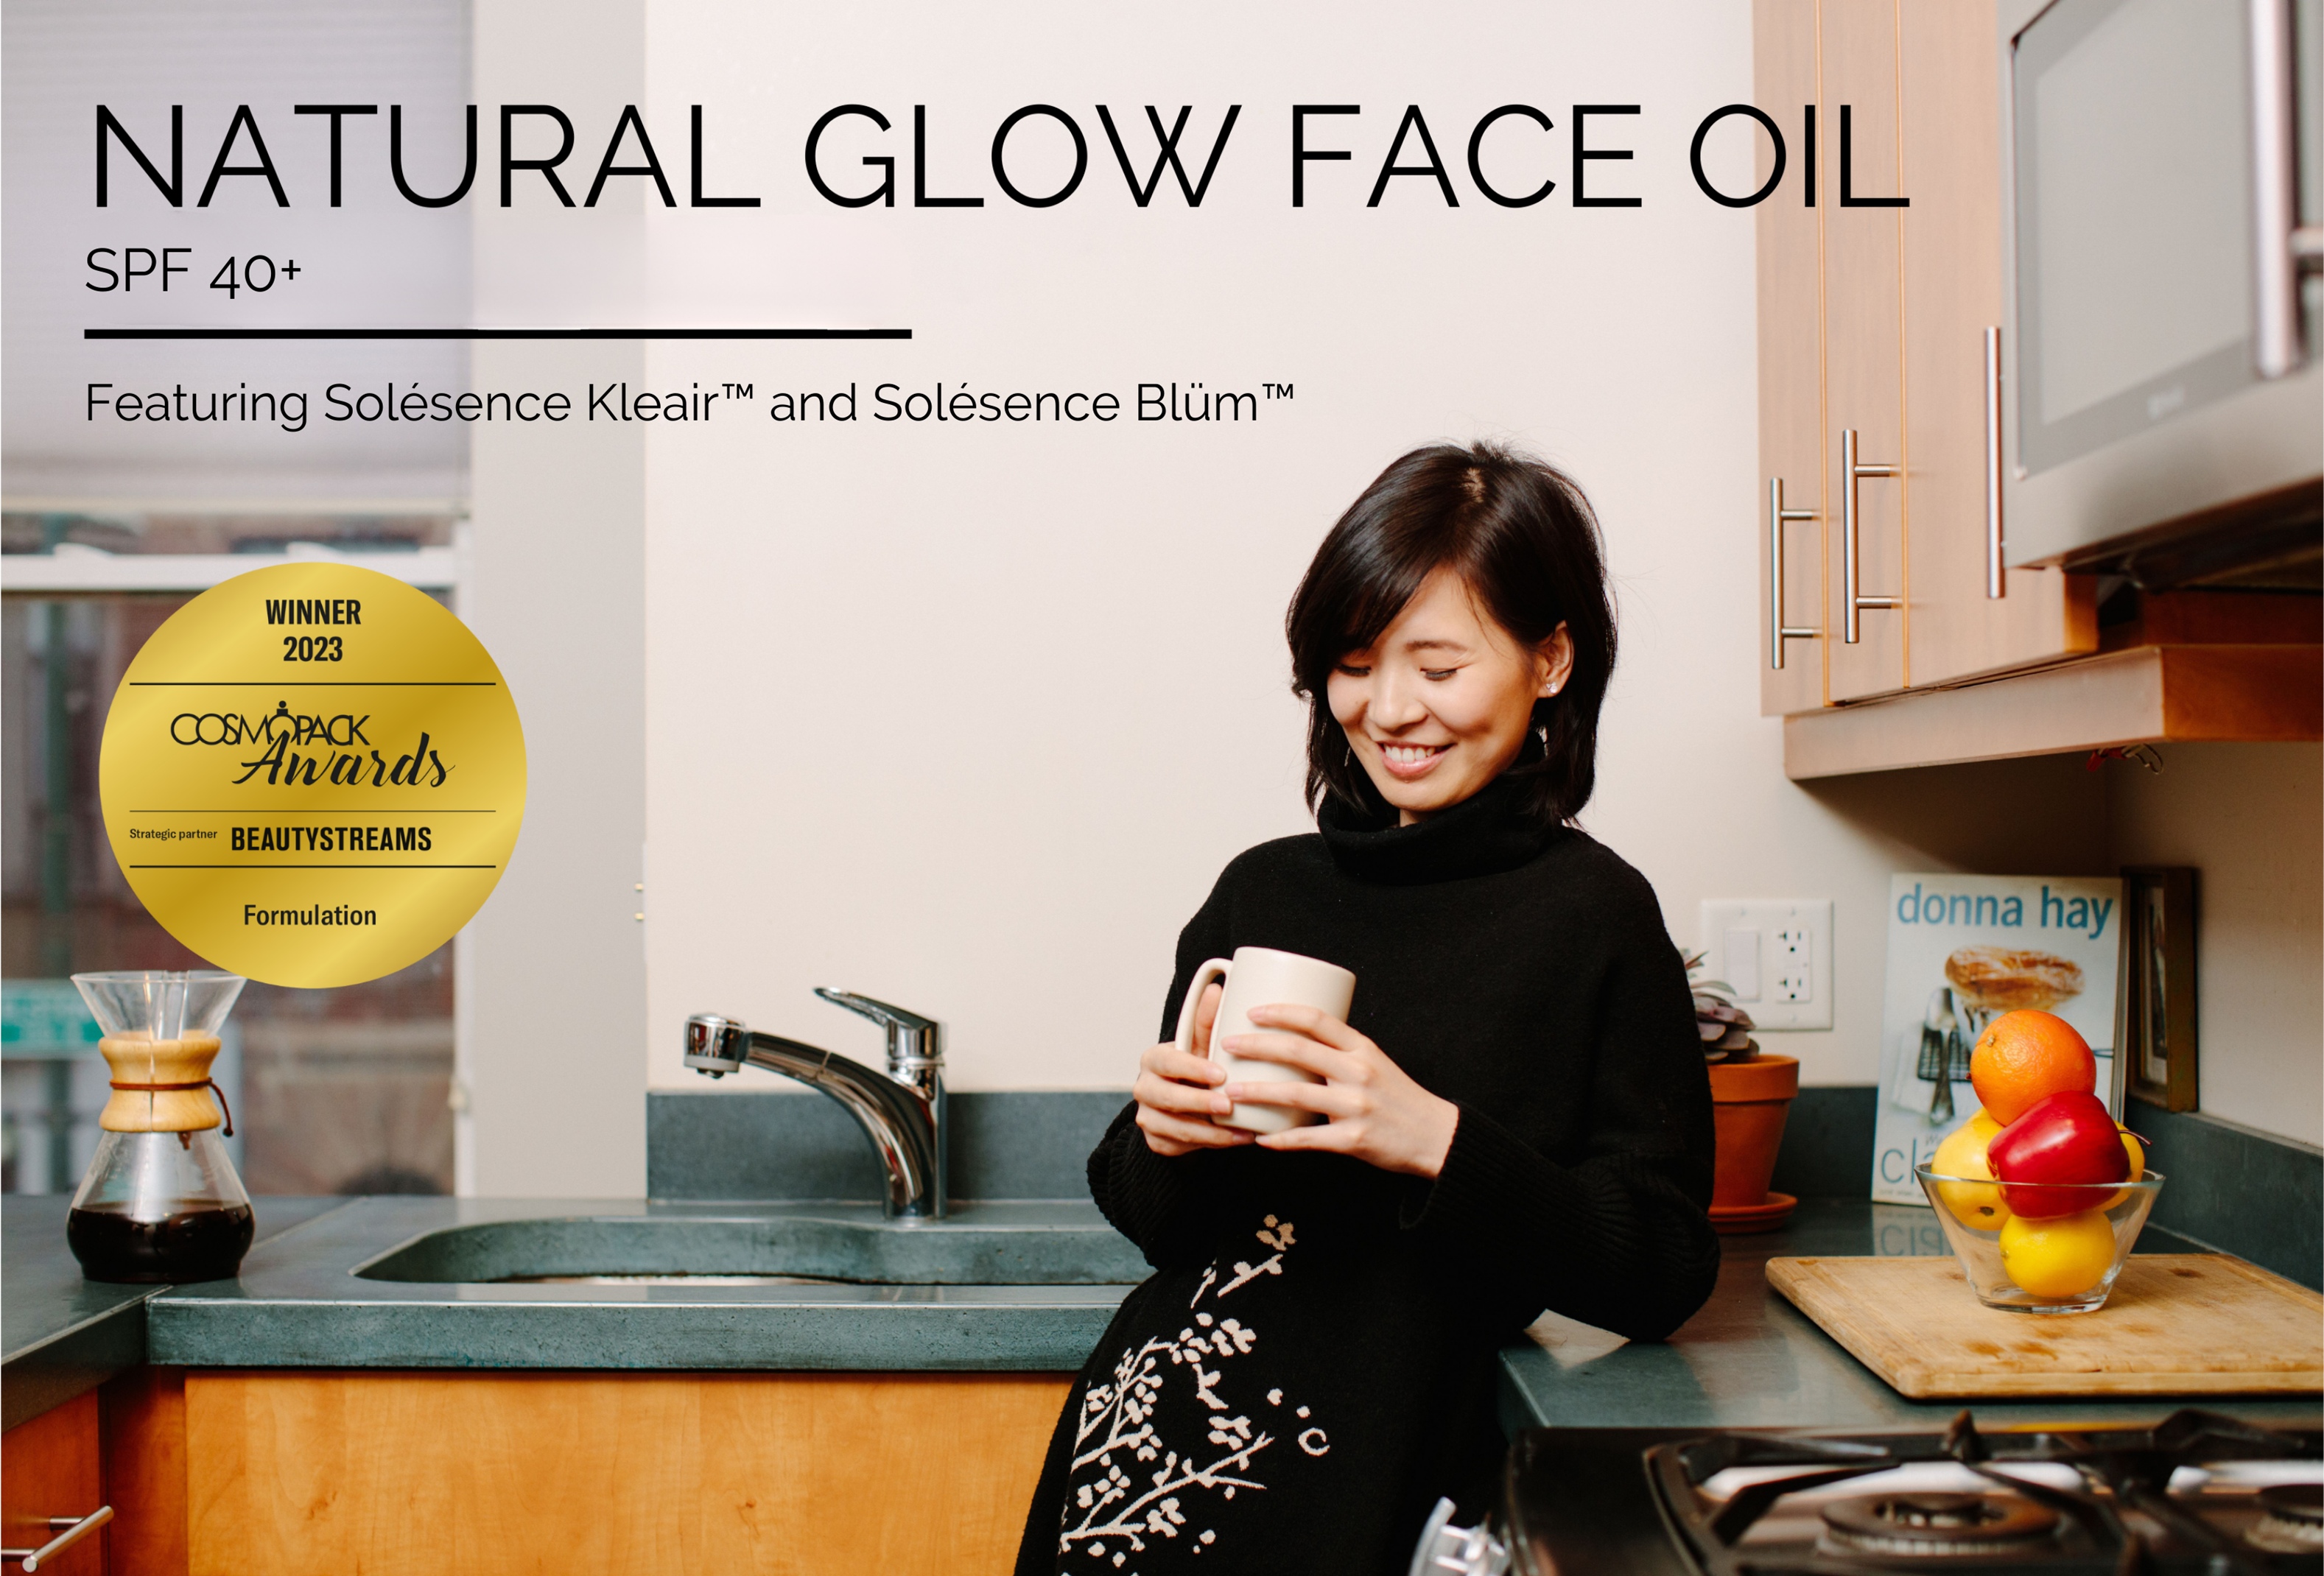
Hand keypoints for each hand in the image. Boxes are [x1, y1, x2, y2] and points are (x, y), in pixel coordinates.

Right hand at [1133, 982, 1255, 1156]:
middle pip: (1167, 1098)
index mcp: (1153, 1060)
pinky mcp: (1156, 1141)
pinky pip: (1180, 1148)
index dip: (1192, 1068)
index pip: (1167, 1062)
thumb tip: (1217, 989)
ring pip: (1175, 1128)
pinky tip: (1235, 1141)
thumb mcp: (1201, 1047)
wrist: (1183, 1106)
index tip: (1222, 1074)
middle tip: (1229, 1105)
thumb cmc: (1195, 1070)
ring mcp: (1147, 1118)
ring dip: (1211, 1132)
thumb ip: (1207, 1023)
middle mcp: (1144, 1088)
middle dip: (1199, 1103)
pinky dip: (1210, 1147)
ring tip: (1243, 1131)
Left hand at [1219, 1004, 1459, 1177]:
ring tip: (1231, 1092)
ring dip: (1257, 1092)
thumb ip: (1341, 1051)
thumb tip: (1296, 1038)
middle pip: (1297, 1050)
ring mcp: (1355, 1106)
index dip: (1281, 1011)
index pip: (1317, 1019)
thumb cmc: (1399, 1097)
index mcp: (1362, 1048)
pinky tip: (1260, 1139)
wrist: (1436, 1136)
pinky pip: (1308, 1139)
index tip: (1252, 1011)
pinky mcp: (1354, 1139)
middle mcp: (1358, 1072)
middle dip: (1256, 1045)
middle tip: (1228, 1045)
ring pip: (1295, 1094)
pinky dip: (1281, 1140)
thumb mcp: (1375, 1062)